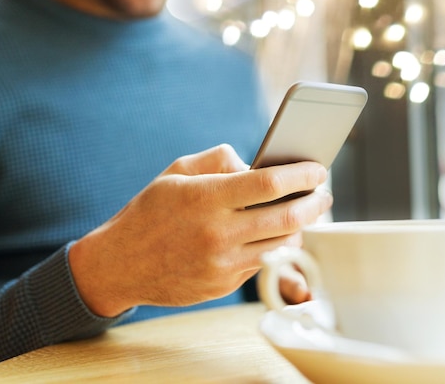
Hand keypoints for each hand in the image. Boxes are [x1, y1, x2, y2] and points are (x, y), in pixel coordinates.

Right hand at [69, 144, 332, 316]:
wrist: (120, 264)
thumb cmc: (150, 211)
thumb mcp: (176, 172)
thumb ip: (219, 159)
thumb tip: (255, 164)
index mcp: (206, 198)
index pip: (270, 183)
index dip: (302, 175)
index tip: (319, 170)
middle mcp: (218, 233)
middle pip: (287, 217)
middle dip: (315, 203)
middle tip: (324, 195)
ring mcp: (223, 264)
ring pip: (281, 244)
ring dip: (301, 227)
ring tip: (304, 213)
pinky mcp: (224, 284)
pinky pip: (262, 263)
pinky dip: (275, 246)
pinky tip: (275, 234)